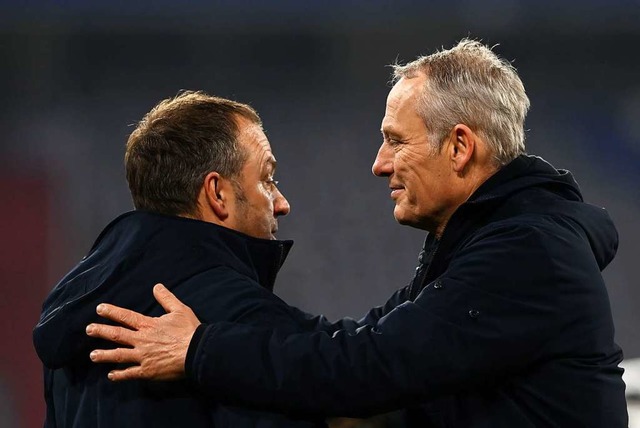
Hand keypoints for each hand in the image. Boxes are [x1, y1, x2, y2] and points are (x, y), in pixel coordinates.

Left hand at [86, 283, 200, 381]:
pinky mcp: (147, 371)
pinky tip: (111, 375)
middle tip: (88, 330)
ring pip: (119, 355)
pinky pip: (130, 373)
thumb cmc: (189, 330)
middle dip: (101, 331)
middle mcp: (142, 340)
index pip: (126, 317)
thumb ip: (166, 298)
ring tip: (92, 355)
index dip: (111, 312)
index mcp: (149, 325)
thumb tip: (156, 286)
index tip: (99, 309)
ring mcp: (143, 357)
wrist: (197, 352)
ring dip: (104, 355)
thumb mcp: (180, 309)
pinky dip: (119, 375)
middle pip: (117, 335)